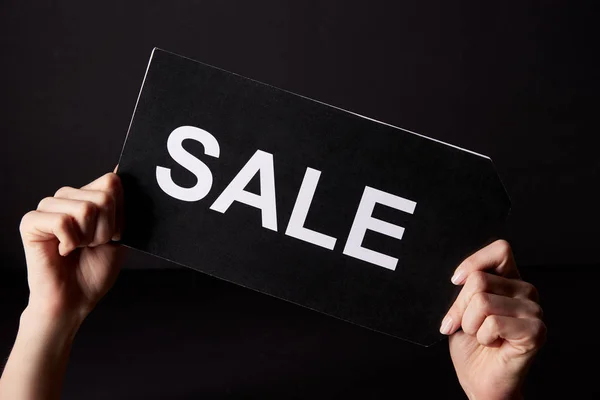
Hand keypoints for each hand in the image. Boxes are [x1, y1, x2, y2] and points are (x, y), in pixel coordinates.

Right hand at [19, 172, 124, 323]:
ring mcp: (48, 207)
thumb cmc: (95, 270)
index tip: (114, 235)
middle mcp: (68, 196)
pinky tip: (63, 251)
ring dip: (89, 237)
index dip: (120, 214)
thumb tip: (120, 168)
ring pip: (86, 208)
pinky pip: (62, 220)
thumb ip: (122, 206)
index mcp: (88, 196)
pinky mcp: (31, 221)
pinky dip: (70, 242)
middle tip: (92, 244)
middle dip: (106, 228)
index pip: (113, 182)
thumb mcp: (120, 236)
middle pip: (104, 195)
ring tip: (78, 248)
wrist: (74, 300)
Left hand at [441, 240, 545, 399]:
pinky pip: (494, 323)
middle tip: (464, 325)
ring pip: (482, 301)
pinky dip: (483, 337)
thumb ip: (465, 287)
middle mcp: (526, 291)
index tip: (455, 281)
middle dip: (460, 306)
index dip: (474, 262)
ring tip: (481, 335)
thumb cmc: (470, 344)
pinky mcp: (536, 331)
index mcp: (510, 279)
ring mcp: (534, 311)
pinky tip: (492, 344)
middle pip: (479, 280)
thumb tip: (457, 277)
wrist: (479, 379)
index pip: (500, 250)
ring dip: (471, 325)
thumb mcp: (460, 308)